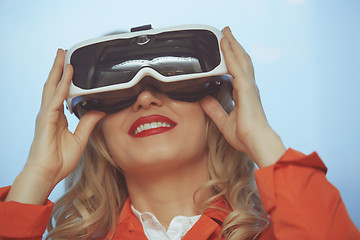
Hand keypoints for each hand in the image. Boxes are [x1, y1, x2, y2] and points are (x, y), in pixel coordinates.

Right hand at [6, 49, 104, 203]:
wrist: (47, 174)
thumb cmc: (59, 160)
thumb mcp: (80, 139)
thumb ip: (88, 123)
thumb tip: (99, 111)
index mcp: (57, 117)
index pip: (61, 93)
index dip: (65, 79)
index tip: (71, 68)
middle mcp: (50, 113)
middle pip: (54, 85)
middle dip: (58, 68)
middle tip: (63, 52)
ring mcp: (46, 115)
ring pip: (52, 87)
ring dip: (58, 70)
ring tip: (62, 56)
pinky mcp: (46, 119)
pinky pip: (56, 99)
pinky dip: (62, 86)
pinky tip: (67, 75)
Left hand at [200, 27, 285, 166]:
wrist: (256, 141)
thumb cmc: (245, 135)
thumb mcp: (223, 121)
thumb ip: (214, 109)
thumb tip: (204, 99)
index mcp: (244, 94)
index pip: (238, 71)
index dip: (233, 59)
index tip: (227, 50)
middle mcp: (248, 87)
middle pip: (241, 60)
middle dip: (234, 46)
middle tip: (227, 33)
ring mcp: (248, 85)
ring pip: (240, 58)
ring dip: (232, 44)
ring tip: (226, 32)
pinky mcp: (245, 86)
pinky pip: (235, 65)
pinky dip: (229, 52)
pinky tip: (224, 43)